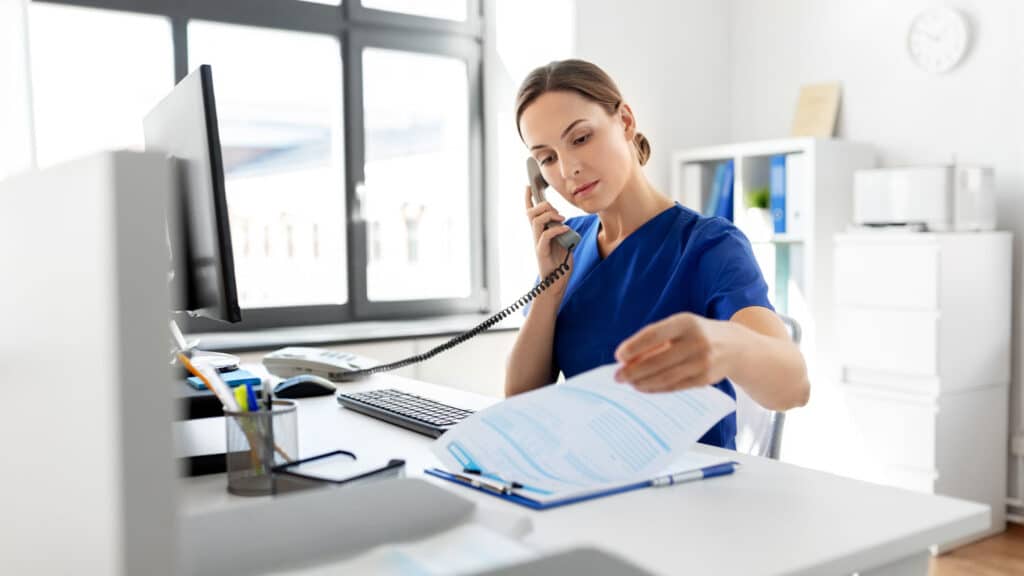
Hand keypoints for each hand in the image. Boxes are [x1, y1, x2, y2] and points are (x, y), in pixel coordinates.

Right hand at [524, 185, 571, 278]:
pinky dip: (556, 229)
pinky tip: (566, 229)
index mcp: (540, 233)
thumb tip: (564, 223)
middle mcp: (536, 236)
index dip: (528, 199)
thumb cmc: (559, 265)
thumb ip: (562, 232)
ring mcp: (538, 244)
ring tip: (562, 219)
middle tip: (557, 212)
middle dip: (543, 205)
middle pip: (531, 213)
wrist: (555, 284)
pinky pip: (545, 236)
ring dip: (549, 215)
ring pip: (535, 221)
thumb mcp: (564, 244)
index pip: (530, 212)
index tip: (528, 186)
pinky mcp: (541, 253)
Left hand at [613, 313, 735, 392]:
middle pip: (658, 360)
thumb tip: (627, 360)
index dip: (634, 346)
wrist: (735, 347)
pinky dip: (656, 388)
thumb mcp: (680, 328)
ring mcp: (702, 362)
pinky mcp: (705, 379)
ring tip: (629, 383)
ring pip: (665, 376)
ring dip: (643, 382)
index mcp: (686, 323)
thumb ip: (656, 341)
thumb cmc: (697, 335)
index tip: (618, 356)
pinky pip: (675, 386)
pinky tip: (644, 387)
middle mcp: (696, 341)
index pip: (654, 334)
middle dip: (634, 370)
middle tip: (617, 376)